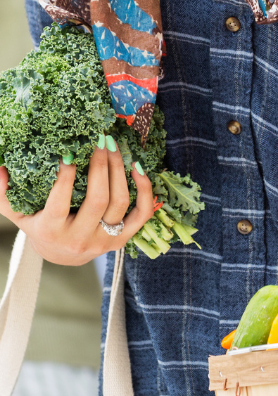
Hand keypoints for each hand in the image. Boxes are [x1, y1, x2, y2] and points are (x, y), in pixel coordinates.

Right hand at [0, 136, 155, 264]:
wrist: (63, 255)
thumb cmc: (40, 227)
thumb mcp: (19, 214)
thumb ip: (4, 194)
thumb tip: (0, 169)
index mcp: (52, 232)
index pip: (59, 205)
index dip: (65, 178)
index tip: (69, 153)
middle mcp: (80, 238)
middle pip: (98, 200)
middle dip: (101, 166)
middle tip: (101, 140)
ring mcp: (105, 240)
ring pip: (120, 202)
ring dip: (121, 170)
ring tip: (115, 147)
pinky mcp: (124, 239)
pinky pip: (142, 213)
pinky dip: (145, 190)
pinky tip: (138, 168)